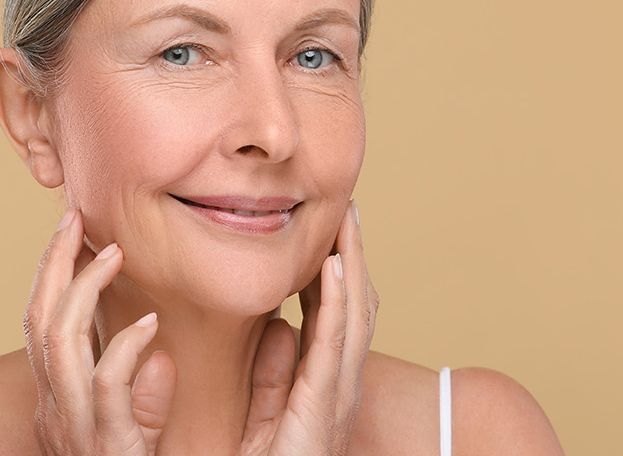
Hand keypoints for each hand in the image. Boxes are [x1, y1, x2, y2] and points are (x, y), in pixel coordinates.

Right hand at [23, 210, 176, 455]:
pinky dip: (124, 349)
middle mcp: (56, 410)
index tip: (74, 232)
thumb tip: (159, 354)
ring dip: (83, 288)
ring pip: (57, 341)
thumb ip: (140, 398)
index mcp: (61, 402)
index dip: (51, 275)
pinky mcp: (105, 446)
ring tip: (115, 253)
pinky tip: (151, 324)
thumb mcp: (132, 438)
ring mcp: (74, 427)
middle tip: (74, 218)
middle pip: (37, 320)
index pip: (41, 324)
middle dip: (53, 263)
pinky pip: (105, 387)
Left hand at [240, 201, 378, 455]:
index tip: (331, 233)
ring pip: (353, 313)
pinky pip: (335, 342)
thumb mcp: (266, 413)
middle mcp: (339, 382)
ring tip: (347, 219)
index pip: (336, 315)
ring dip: (353, 263)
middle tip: (347, 209)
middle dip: (354, 255)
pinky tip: (336, 264)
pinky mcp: (324, 403)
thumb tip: (278, 327)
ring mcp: (337, 391)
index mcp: (324, 382)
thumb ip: (274, 373)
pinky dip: (339, 300)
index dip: (338, 272)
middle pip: (355, 305)